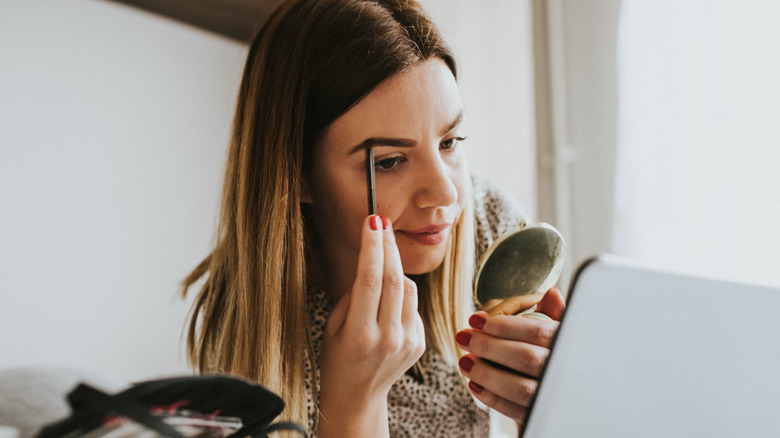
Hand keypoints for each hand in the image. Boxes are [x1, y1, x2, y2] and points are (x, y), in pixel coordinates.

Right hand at [318, 215, 424, 437]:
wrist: (357, 395)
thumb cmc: (338, 356)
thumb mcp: (333, 326)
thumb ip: (352, 295)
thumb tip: (371, 261)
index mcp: (358, 334)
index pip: (369, 280)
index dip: (372, 247)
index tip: (372, 221)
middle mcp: (386, 338)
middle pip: (393, 279)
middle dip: (387, 245)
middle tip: (381, 222)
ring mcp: (406, 342)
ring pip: (408, 288)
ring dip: (394, 271)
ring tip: (378, 273)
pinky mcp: (419, 343)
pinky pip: (412, 304)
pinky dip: (400, 296)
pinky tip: (386, 306)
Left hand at [456, 287, 564, 424]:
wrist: (567, 400)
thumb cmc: (557, 358)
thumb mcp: (562, 334)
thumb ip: (555, 315)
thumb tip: (551, 293)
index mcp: (569, 344)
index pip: (537, 331)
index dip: (504, 324)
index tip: (475, 319)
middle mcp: (564, 371)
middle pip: (526, 358)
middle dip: (489, 346)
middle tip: (464, 337)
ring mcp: (553, 396)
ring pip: (520, 388)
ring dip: (486, 373)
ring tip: (465, 362)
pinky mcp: (539, 416)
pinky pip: (516, 411)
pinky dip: (492, 398)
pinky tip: (475, 384)